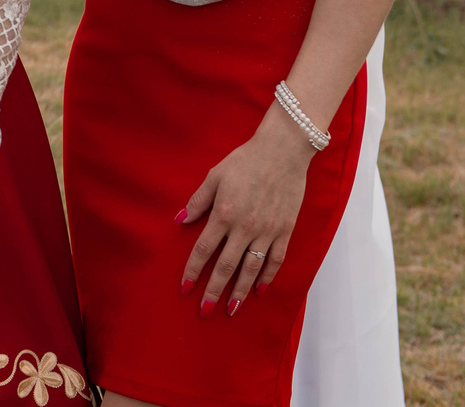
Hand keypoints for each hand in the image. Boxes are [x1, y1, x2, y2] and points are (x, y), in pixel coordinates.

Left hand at [178, 107, 312, 317]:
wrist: (281, 152)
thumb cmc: (244, 161)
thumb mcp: (215, 176)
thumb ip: (197, 202)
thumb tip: (179, 221)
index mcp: (223, 214)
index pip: (204, 250)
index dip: (193, 271)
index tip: (184, 288)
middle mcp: (245, 228)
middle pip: (226, 267)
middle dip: (214, 291)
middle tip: (204, 311)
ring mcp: (267, 232)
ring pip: (250, 270)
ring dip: (239, 292)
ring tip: (230, 310)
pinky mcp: (284, 231)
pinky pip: (275, 261)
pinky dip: (267, 278)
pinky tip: (258, 291)